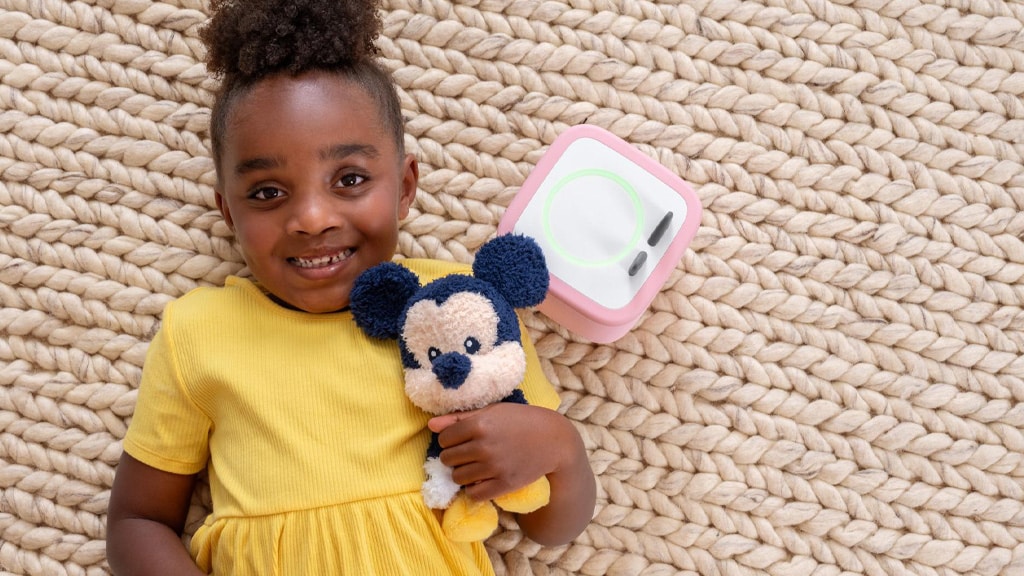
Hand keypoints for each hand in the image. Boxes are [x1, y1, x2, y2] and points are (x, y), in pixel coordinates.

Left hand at [428, 402, 566, 501]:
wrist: (554, 440)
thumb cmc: (521, 420)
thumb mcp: (492, 411)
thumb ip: (459, 418)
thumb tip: (430, 425)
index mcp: (479, 424)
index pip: (444, 439)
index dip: (450, 440)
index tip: (461, 440)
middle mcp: (483, 446)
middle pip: (448, 458)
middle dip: (454, 456)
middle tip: (468, 454)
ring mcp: (493, 467)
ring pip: (457, 477)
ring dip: (462, 473)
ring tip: (474, 466)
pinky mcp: (503, 484)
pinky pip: (473, 494)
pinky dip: (473, 489)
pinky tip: (482, 479)